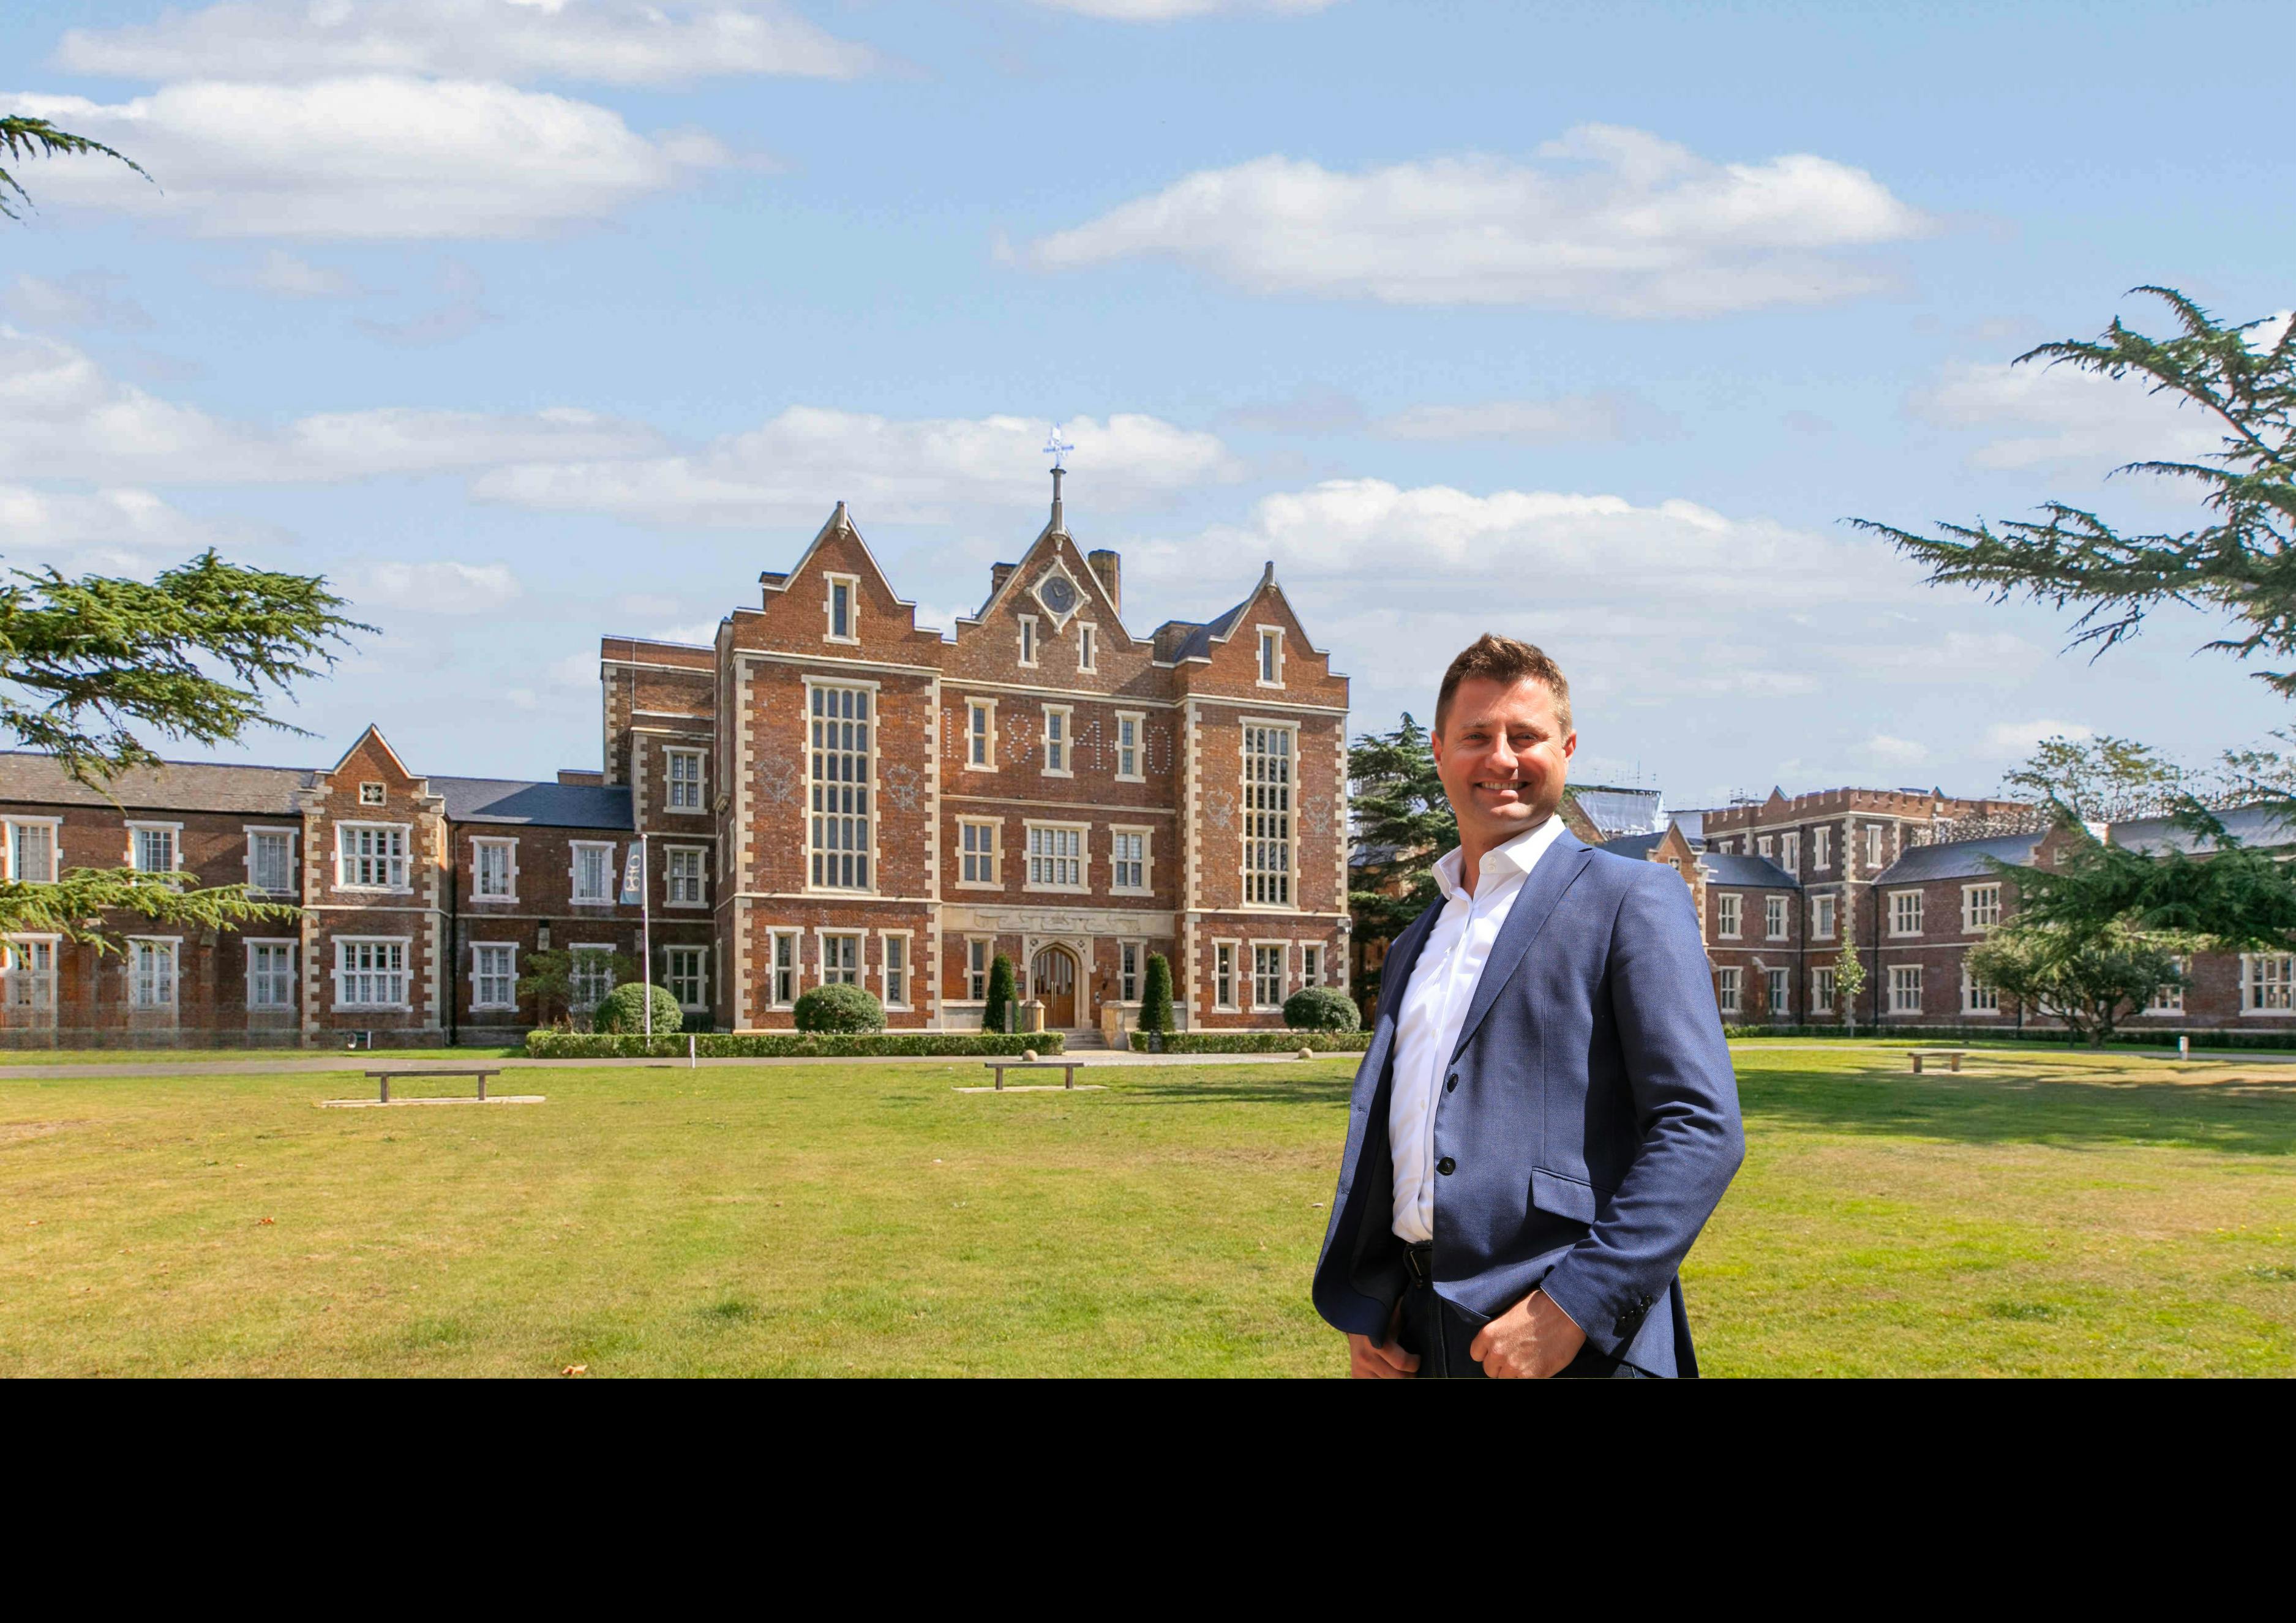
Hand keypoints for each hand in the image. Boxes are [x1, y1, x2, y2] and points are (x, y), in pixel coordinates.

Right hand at [1347, 1299, 1419, 1377]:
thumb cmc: (1380, 1316)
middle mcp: (1366, 1358)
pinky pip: (1376, 1383)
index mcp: (1378, 1343)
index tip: (1417, 1358)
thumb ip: (1407, 1314)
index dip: (1415, 1363)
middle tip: (1413, 1368)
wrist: (1352, 1320)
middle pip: (1399, 1378)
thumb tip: (1426, 1301)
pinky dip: (1386, 1378)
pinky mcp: (1356, 1375)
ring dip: (1398, 1377)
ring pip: (1388, 1382)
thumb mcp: (1393, 1314)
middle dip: (1410, 1375)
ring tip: (1402, 1369)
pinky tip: (1390, 1371)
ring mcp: (1360, 1369)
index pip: (1403, 1363)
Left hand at [1468, 1289, 1585, 1378]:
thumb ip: (1498, 1331)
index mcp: (1488, 1334)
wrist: (1565, 1310)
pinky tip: (1537, 1365)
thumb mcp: (1509, 1312)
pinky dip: (1528, 1376)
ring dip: (1515, 1373)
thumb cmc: (1539, 1305)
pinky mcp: (1532, 1375)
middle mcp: (1497, 1352)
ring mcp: (1514, 1365)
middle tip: (1515, 1357)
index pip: (1477, 1355)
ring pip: (1506, 1378)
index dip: (1488, 1354)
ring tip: (1528, 1361)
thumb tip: (1497, 1341)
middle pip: (1490, 1370)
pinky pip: (1522, 1382)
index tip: (1498, 1352)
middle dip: (1501, 1366)